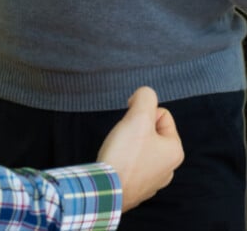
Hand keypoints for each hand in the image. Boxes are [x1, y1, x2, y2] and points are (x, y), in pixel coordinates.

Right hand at [96, 86, 183, 211]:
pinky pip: (133, 164)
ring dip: (129, 145)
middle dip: (135, 130)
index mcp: (174, 150)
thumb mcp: (137, 118)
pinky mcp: (138, 187)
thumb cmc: (125, 155)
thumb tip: (145, 93)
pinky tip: (117, 163)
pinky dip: (124, 160)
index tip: (129, 122)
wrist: (107, 189)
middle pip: (151, 131)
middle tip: (123, 138)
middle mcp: (169, 166)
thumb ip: (145, 98)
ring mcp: (154, 179)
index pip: (162, 115)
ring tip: (119, 151)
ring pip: (141, 148)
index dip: (142, 113)